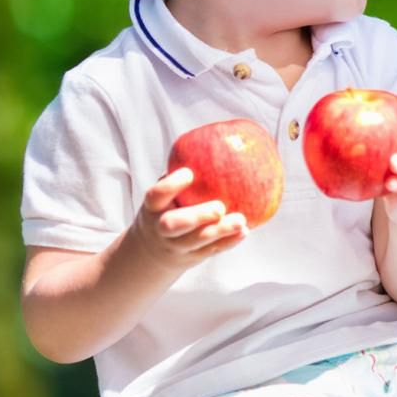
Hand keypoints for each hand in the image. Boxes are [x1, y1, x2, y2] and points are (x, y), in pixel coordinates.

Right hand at [132, 168, 246, 271]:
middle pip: (173, 225)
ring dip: (220, 231)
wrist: (151, 251)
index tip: (189, 173)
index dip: (170, 185)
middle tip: (219, 207)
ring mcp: (176, 246)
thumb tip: (216, 140)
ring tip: (240, 220)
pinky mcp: (192, 257)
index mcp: (153, 207)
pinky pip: (211, 251)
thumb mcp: (164, 194)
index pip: (155, 195)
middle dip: (196, 217)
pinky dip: (228, 242)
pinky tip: (244, 232)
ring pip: (196, 241)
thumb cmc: (167, 208)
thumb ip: (180, 175)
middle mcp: (161, 228)